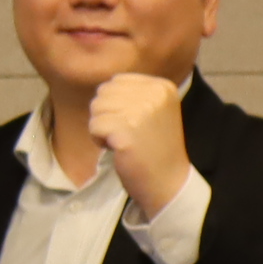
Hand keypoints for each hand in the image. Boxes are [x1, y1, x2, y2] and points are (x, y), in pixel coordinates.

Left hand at [87, 74, 193, 215]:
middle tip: (127, 133)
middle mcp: (154, 95)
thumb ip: (133, 93)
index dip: (116, 103)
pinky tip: (118, 149)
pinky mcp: (126, 131)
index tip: (134, 122)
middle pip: (104, 92)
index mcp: (162, 87)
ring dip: (102, 127)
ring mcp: (141, 112)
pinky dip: (99, 140)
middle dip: (107, 114)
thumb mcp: (154, 110)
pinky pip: (94, 126)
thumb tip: (103, 87)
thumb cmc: (155, 147)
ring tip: (123, 140)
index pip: (117, 81)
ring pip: (96, 107)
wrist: (168, 182)